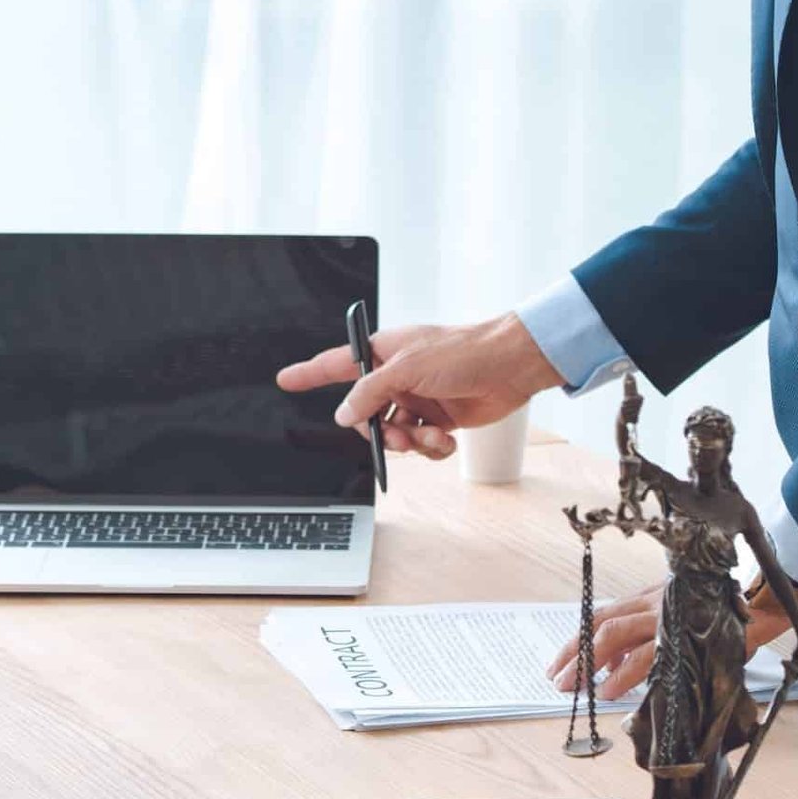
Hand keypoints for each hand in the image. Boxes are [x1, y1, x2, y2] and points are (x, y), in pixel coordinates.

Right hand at [275, 313, 562, 460]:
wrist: (512, 366)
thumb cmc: (464, 351)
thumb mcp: (407, 368)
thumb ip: (370, 393)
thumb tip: (344, 415)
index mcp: (383, 353)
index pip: (335, 364)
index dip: (308, 373)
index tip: (285, 380)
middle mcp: (397, 377)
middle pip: (365, 414)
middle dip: (377, 431)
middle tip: (392, 437)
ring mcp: (418, 399)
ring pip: (393, 434)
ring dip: (410, 441)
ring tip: (430, 435)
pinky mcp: (439, 419)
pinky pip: (420, 444)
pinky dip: (431, 446)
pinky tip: (446, 439)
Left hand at [547, 585, 797, 703]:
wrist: (758, 608)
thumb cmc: (713, 617)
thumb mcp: (672, 620)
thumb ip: (642, 640)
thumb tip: (609, 668)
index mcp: (647, 599)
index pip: (600, 617)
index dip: (576, 641)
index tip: (557, 665)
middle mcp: (652, 604)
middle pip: (600, 626)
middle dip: (575, 655)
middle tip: (559, 682)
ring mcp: (666, 616)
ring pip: (615, 636)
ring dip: (591, 665)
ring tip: (578, 690)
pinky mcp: (683, 633)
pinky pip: (646, 654)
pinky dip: (624, 674)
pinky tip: (612, 691)